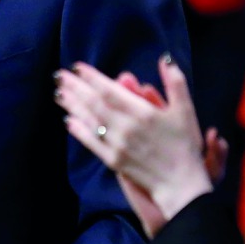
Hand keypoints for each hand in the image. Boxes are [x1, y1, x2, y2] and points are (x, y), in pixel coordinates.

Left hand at [54, 57, 213, 228]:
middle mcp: (125, 127)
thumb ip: (175, 82)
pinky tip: (69, 121)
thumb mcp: (186, 109)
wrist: (181, 184)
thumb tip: (164, 59)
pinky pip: (92, 143)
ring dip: (72, 105)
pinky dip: (78, 131)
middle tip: (59, 75)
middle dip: (75, 87)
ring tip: (58, 93)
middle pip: (94, 102)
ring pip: (89, 120)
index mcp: (141, 112)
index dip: (92, 77)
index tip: (78, 67)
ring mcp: (117, 145)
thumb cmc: (185, 145)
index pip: (109, 90)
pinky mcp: (113, 161)